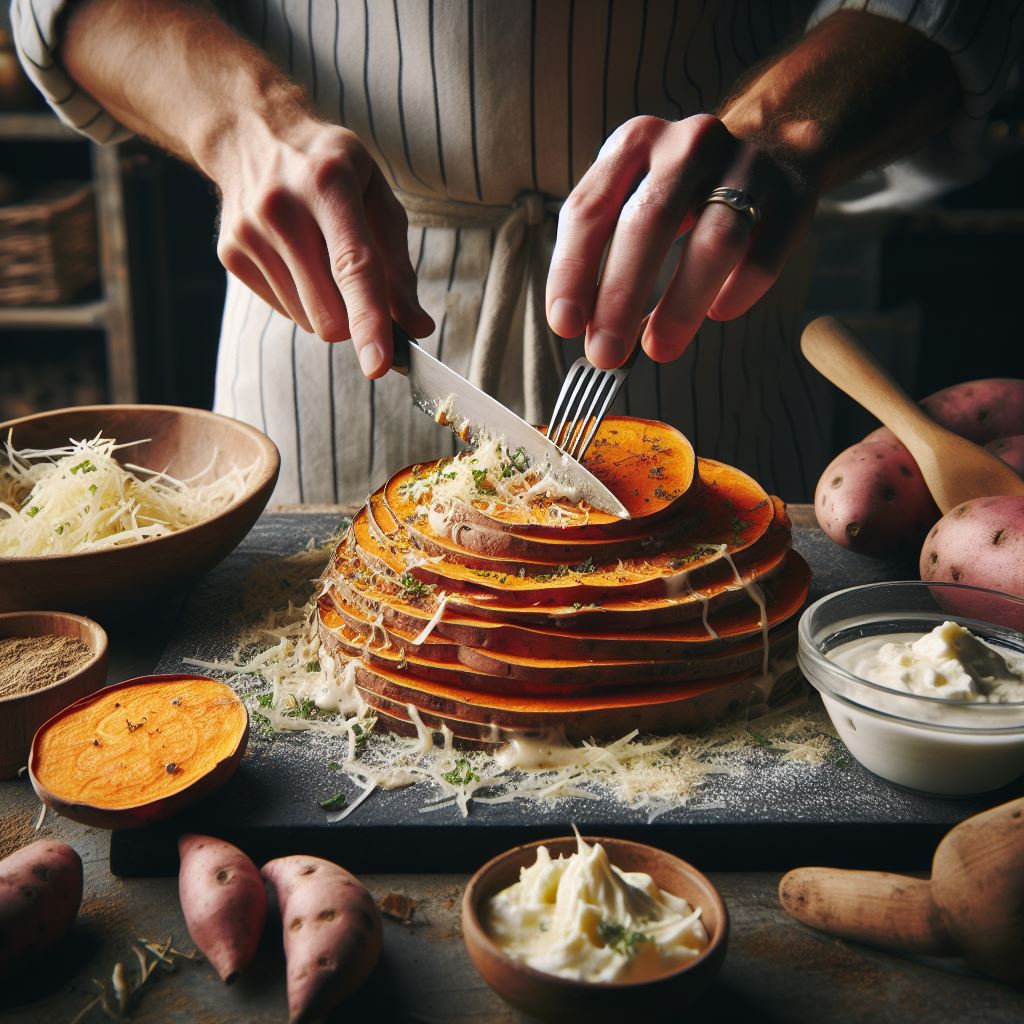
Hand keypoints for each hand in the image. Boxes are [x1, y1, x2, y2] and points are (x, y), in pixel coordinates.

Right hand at [211, 116, 433, 377]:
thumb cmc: (330, 167)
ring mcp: (250, 232)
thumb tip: (417, 328)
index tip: (379, 365)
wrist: (253, 133)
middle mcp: (282, 207)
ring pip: (308, 321)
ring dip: (327, 308)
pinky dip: (301, 299)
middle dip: (355, 321)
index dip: (370, 320)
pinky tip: (295, 257)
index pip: (353, 267)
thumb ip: (399, 266)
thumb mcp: (377, 196)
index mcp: (329, 183)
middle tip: (360, 289)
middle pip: (329, 313)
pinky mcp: (231, 254)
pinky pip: (284, 311)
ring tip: (320, 255)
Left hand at [545, 113, 816, 367]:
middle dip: (621, 295)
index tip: (564, 324)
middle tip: (605, 353)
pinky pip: (766, 253)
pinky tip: (719, 313)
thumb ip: (606, 259)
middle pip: (649, 222)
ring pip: (715, 239)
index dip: (573, 270)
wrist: (773, 143)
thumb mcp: (633, 198)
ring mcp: (746, 165)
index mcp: (634, 144)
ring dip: (681, 304)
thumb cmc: (682, 190)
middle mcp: (688, 145)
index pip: (590, 209)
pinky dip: (740, 290)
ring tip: (659, 349)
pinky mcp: (792, 194)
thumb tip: (593, 337)